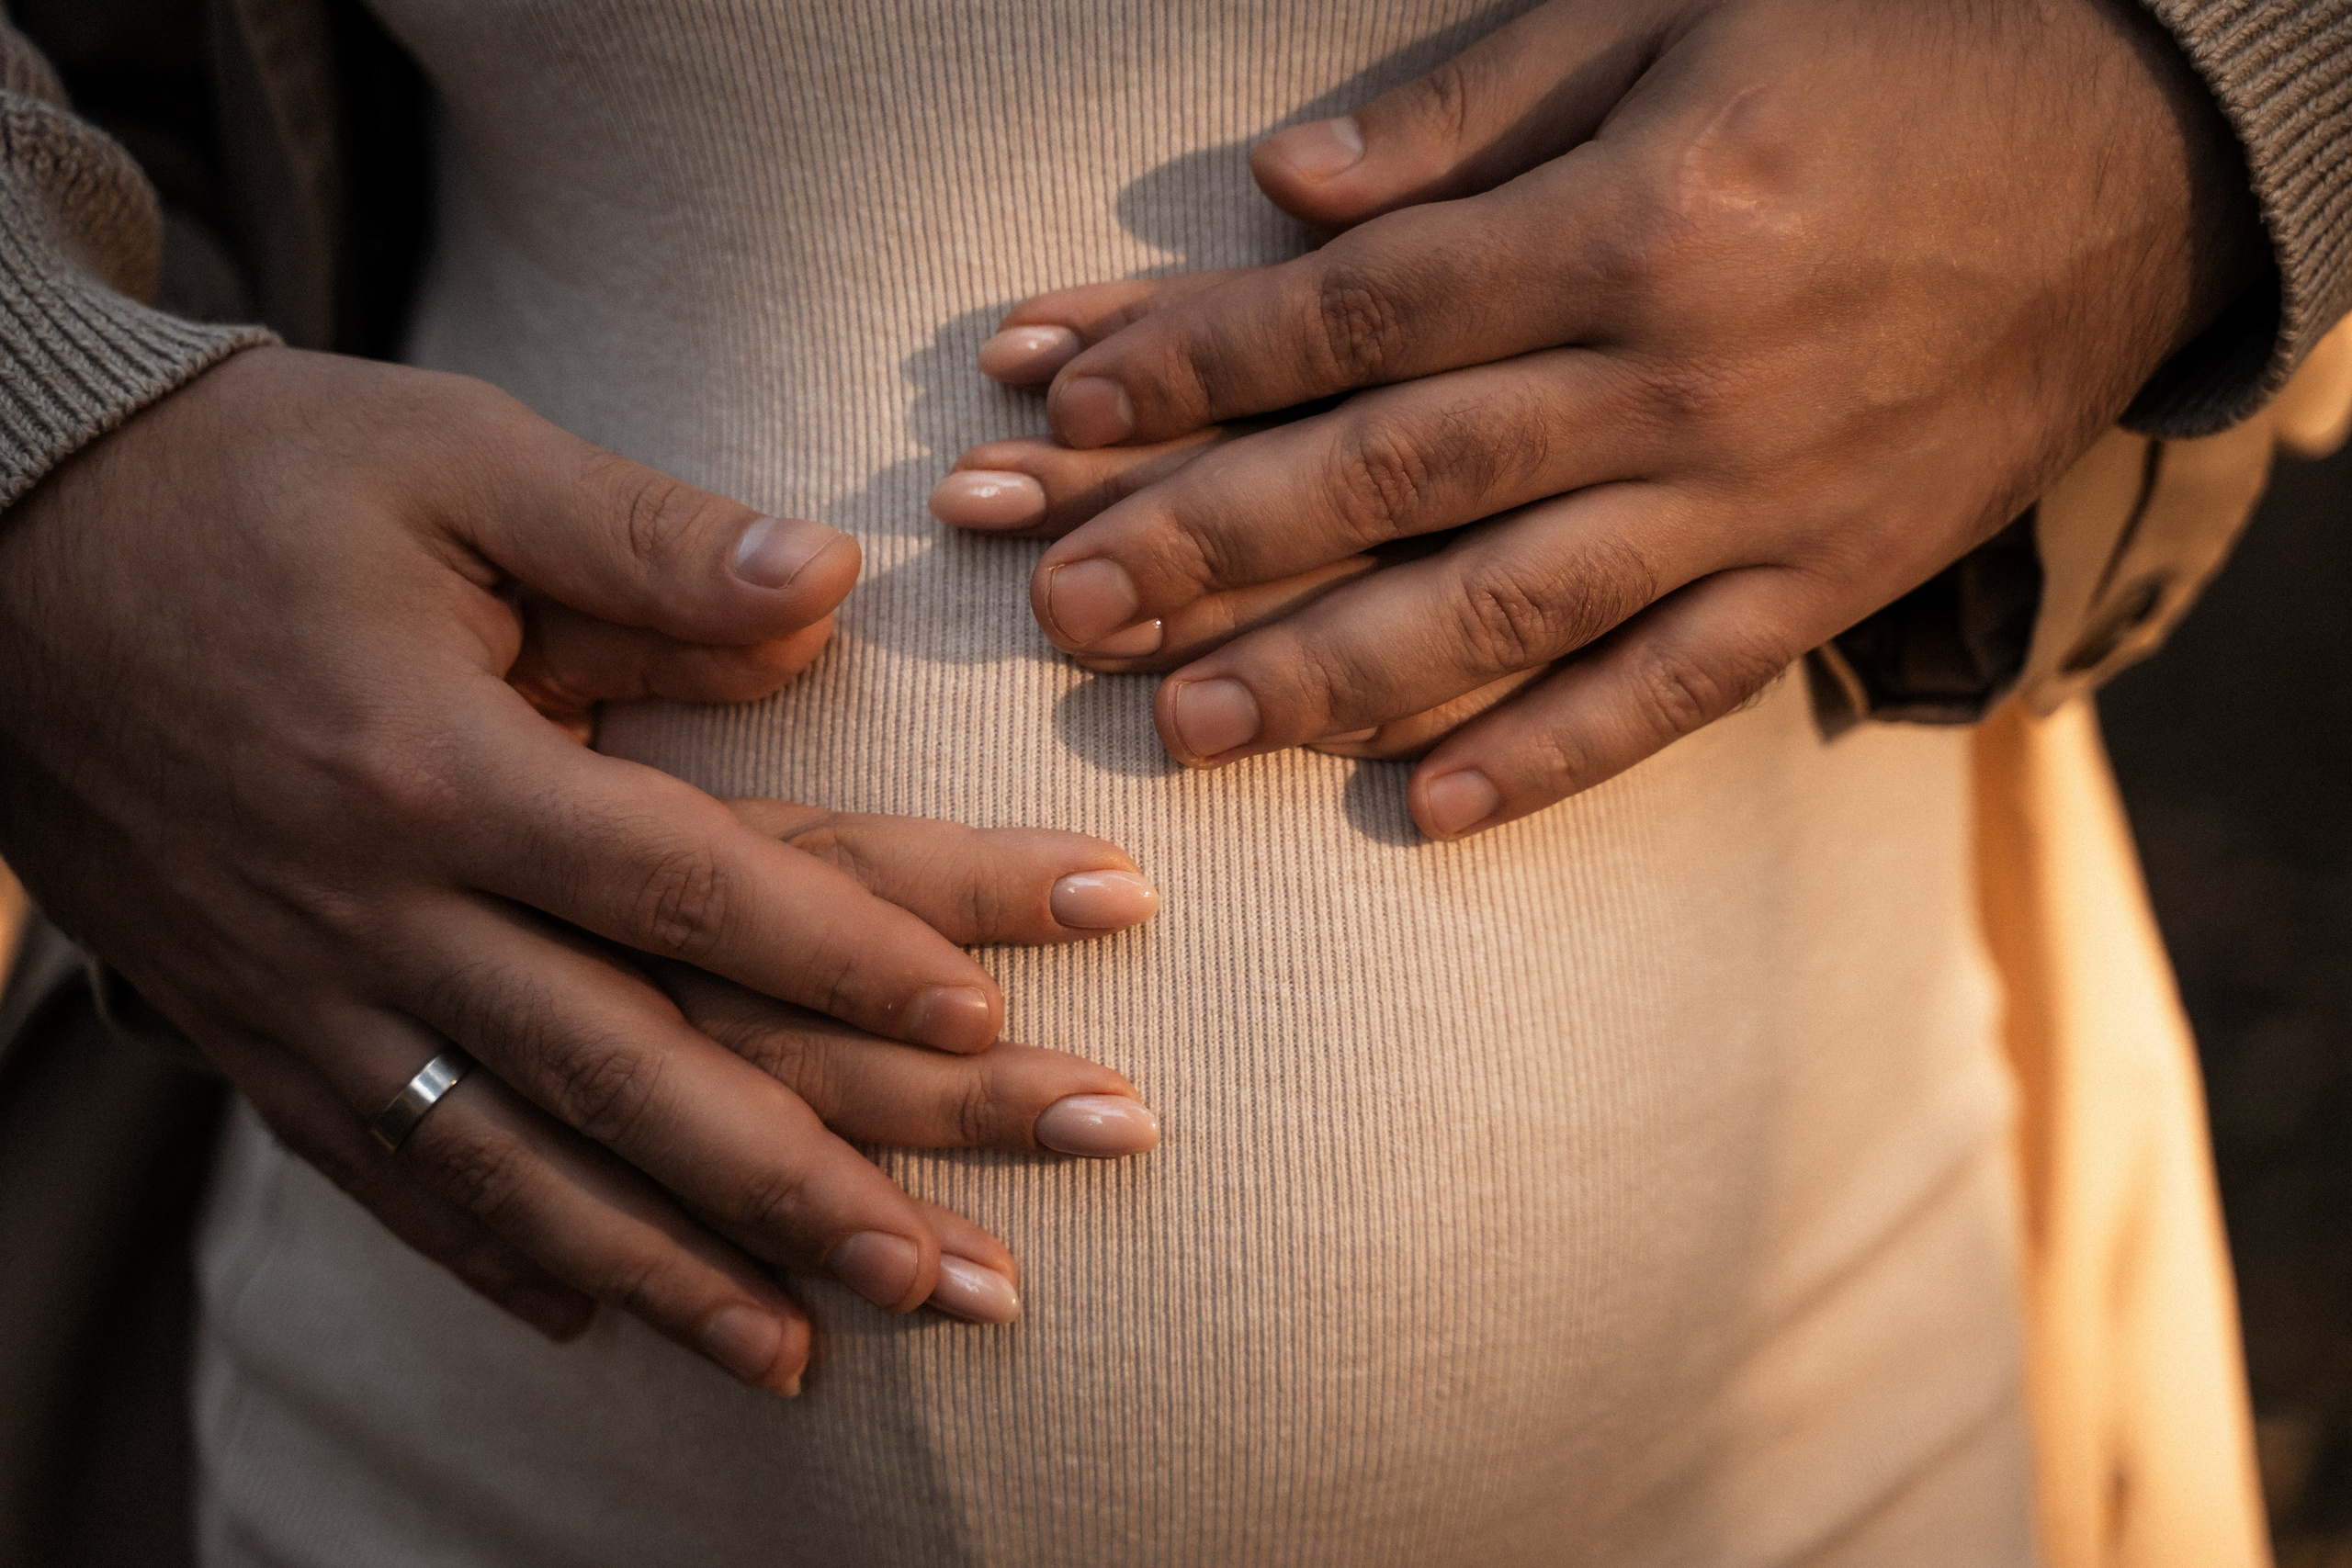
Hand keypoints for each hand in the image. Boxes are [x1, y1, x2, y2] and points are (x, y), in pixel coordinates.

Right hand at [0, 347, 1160, 1395]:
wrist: (6, 541)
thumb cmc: (253, 481)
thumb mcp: (450, 457)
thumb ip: (644, 538)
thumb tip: (830, 591)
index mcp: (442, 764)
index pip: (684, 884)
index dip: (841, 953)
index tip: (983, 1014)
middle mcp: (376, 911)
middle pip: (622, 1073)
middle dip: (796, 1183)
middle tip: (949, 1275)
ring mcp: (305, 994)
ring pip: (510, 1168)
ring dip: (666, 1272)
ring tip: (802, 1356)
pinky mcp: (251, 1031)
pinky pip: (384, 1175)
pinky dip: (492, 1258)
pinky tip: (592, 1323)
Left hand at [933, 0, 2265, 837]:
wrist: (2139, 150)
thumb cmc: (1887, 48)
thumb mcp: (1675, 11)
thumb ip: (1470, 108)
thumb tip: (1283, 195)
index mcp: (1627, 225)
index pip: (1359, 311)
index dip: (1195, 360)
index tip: (1056, 402)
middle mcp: (1676, 380)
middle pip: (1395, 475)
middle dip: (1208, 539)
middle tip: (1053, 599)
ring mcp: (1754, 501)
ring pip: (1508, 608)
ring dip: (1331, 674)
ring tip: (1180, 725)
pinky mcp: (1825, 579)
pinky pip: (1677, 688)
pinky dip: (1555, 754)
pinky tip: (1429, 810)